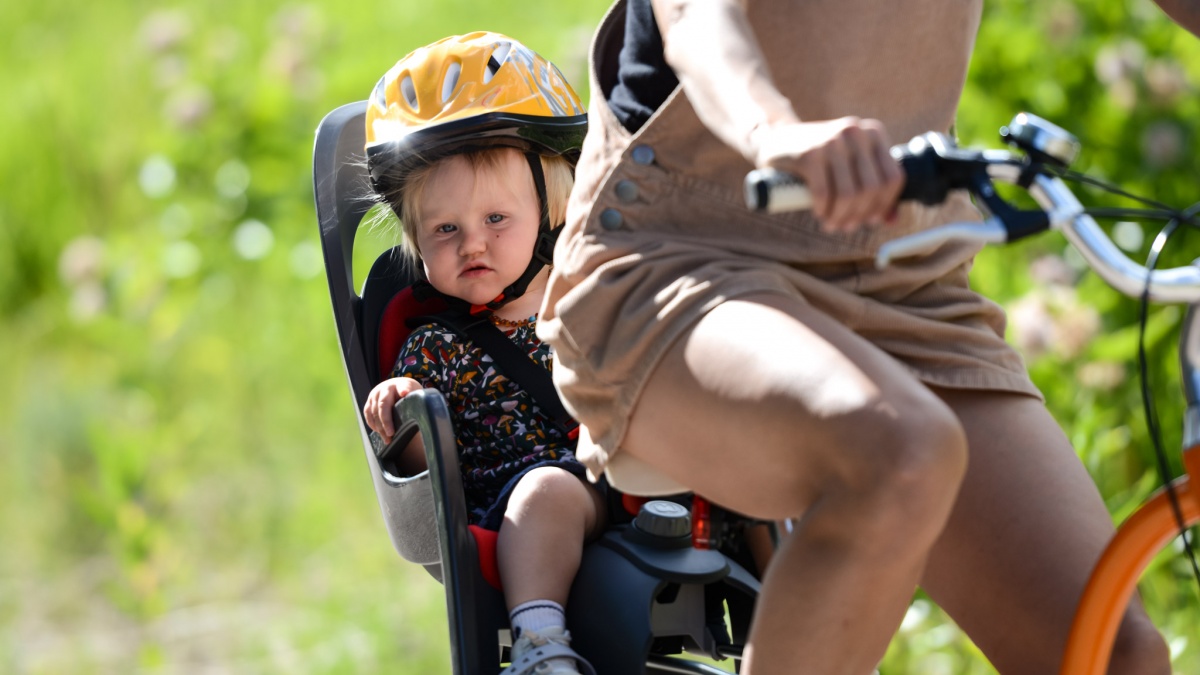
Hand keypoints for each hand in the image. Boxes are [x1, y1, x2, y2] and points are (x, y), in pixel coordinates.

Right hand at [363, 377, 423, 443]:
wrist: (396, 387)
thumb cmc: (408, 393)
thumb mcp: (414, 393)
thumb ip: (415, 399)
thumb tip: (415, 407)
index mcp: (399, 385)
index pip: (402, 387)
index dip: (403, 390)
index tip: (405, 393)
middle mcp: (385, 388)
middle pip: (383, 405)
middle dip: (386, 421)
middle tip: (391, 434)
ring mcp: (375, 394)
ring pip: (373, 412)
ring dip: (379, 427)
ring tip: (387, 439)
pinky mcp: (369, 401)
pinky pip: (367, 414)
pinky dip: (372, 424)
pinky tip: (379, 432)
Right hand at [753, 117, 903, 232]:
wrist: (776, 139)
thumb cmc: (818, 157)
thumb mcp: (849, 164)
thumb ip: (872, 188)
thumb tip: (891, 221)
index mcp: (873, 133)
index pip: (893, 177)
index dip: (884, 205)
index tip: (870, 219)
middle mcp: (854, 133)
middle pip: (872, 189)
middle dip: (859, 215)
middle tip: (846, 226)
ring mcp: (831, 142)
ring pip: (849, 194)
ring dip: (840, 217)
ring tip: (832, 223)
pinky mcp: (809, 154)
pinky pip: (824, 194)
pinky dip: (823, 210)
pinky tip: (820, 213)